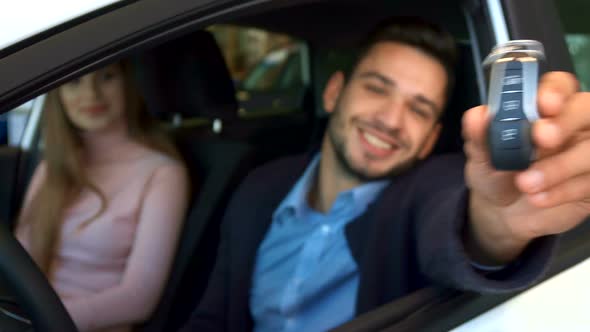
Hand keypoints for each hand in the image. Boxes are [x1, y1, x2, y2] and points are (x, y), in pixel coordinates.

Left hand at [462, 71, 589, 263]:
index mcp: (543, 108)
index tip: (543, 104)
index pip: (559, 85)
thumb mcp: (481, 157)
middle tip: (542, 138)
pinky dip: (564, 191)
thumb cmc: (495, 172)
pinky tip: (538, 198)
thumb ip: (479, 135)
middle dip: (566, 121)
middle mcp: (572, 124)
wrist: (503, 212)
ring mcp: (587, 151)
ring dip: (560, 166)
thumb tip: (476, 115)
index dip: (555, 91)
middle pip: (587, 108)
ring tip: (525, 184)